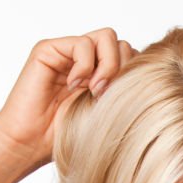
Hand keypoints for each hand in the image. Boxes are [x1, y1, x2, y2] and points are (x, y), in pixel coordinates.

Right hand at [0, 28, 134, 170]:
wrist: (31, 144)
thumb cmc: (67, 136)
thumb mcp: (107, 113)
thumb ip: (124, 91)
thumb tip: (151, 75)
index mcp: (102, 74)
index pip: (132, 57)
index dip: (133, 74)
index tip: (125, 99)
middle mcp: (86, 60)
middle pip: (123, 44)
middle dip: (123, 69)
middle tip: (109, 96)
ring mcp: (68, 53)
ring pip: (107, 38)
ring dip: (107, 66)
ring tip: (95, 91)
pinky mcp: (49, 50)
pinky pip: (81, 43)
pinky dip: (84, 65)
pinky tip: (75, 86)